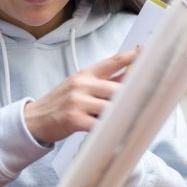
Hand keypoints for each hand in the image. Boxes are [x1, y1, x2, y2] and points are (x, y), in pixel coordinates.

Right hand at [23, 49, 137, 143]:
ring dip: (124, 114)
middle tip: (152, 98)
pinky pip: (99, 125)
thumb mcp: (78, 86)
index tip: (147, 53)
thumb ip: (103, 83)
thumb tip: (130, 76)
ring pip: (111, 106)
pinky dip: (111, 130)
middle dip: (134, 94)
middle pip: (117, 87)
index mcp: (85, 74)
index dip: (132, 56)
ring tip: (136, 119)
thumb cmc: (60, 103)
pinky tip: (118, 133)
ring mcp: (77, 101)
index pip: (112, 62)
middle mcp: (82, 84)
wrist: (34, 119)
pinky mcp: (74, 119)